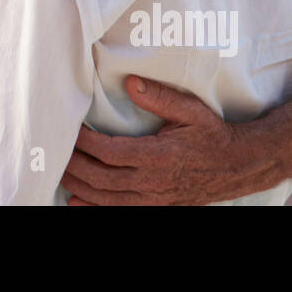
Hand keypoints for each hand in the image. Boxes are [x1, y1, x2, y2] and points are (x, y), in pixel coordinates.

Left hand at [60, 75, 281, 204]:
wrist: (239, 165)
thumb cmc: (212, 134)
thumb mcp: (190, 110)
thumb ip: (158, 97)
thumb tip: (131, 81)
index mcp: (158, 156)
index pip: (110, 152)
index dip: (85, 143)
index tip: (69, 130)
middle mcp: (153, 181)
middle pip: (101, 178)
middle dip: (74, 165)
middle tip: (53, 152)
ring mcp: (154, 198)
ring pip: (106, 198)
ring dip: (79, 186)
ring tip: (58, 172)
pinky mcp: (156, 206)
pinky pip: (119, 211)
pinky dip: (94, 207)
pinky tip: (76, 201)